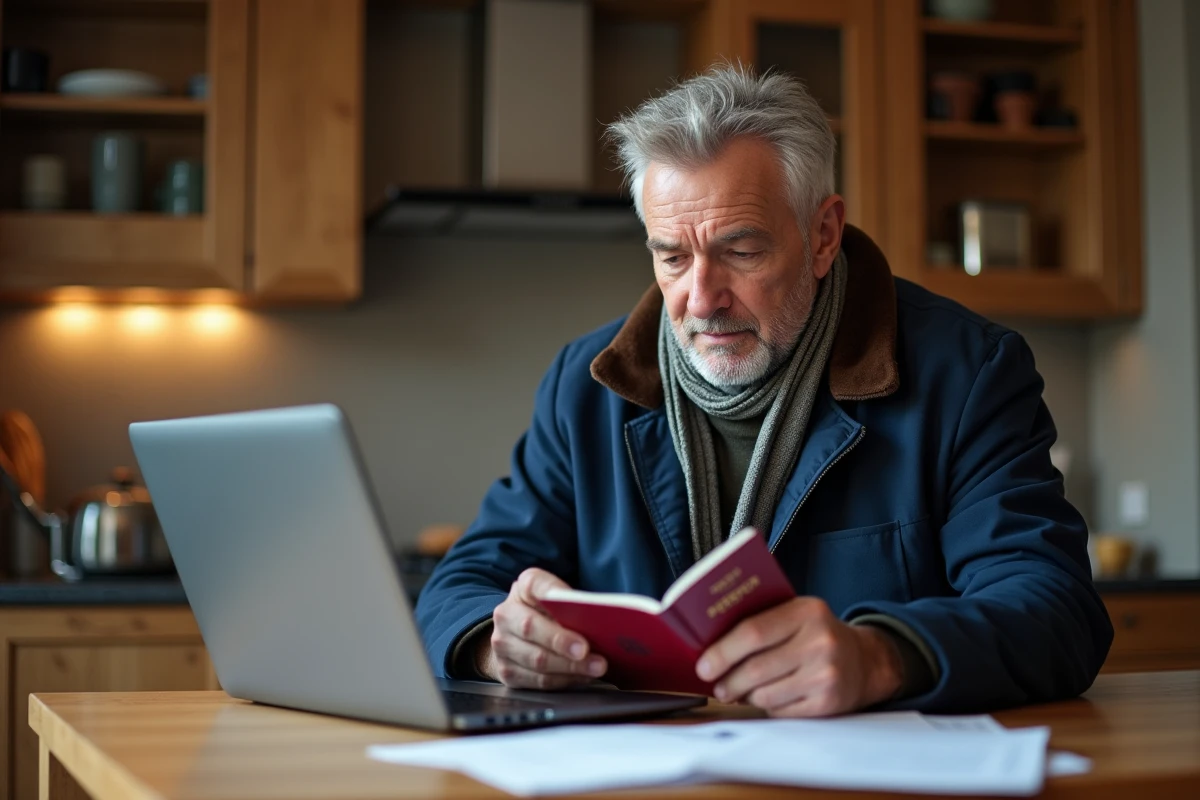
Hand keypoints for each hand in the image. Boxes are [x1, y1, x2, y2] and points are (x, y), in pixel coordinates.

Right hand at [478, 568, 607, 688]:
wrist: (517, 635)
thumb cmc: (547, 613)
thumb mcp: (556, 598)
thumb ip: (569, 602)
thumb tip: (596, 617)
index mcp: (522, 588)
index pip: (534, 584)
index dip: (552, 592)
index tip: (573, 603)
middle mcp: (506, 614)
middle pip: (531, 627)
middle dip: (561, 641)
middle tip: (586, 650)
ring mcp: (502, 644)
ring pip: (536, 659)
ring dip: (569, 667)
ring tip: (595, 667)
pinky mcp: (506, 671)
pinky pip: (538, 680)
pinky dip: (564, 680)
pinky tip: (582, 676)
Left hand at [695, 597, 902, 716]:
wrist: (866, 661)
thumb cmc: (817, 634)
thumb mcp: (796, 614)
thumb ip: (761, 621)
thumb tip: (711, 644)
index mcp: (807, 611)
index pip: (753, 632)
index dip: (722, 652)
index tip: (703, 666)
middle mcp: (820, 642)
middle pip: (756, 668)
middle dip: (728, 681)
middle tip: (716, 686)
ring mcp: (826, 675)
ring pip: (765, 694)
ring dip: (745, 696)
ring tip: (739, 691)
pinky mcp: (828, 703)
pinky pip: (781, 711)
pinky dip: (768, 706)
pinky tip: (770, 696)